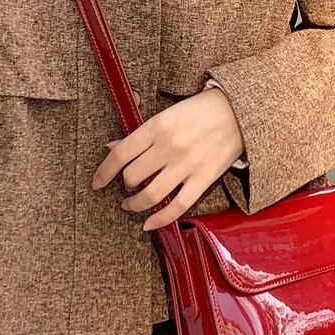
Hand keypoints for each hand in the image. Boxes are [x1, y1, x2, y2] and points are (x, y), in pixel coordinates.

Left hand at [92, 87, 243, 231]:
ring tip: (131, 205)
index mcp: (157, 126)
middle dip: (125, 185)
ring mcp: (186, 164)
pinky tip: (149, 223)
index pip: (120, 154)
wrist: (238, 111)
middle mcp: (169, 146)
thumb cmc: (199, 111)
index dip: (104, 172)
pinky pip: (178, 206)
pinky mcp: (203, 178)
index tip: (97, 182)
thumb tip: (112, 148)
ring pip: (150, 194)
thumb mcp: (166, 114)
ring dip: (135, 204)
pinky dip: (160, 218)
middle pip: (132, 177)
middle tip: (128, 186)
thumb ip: (140, 134)